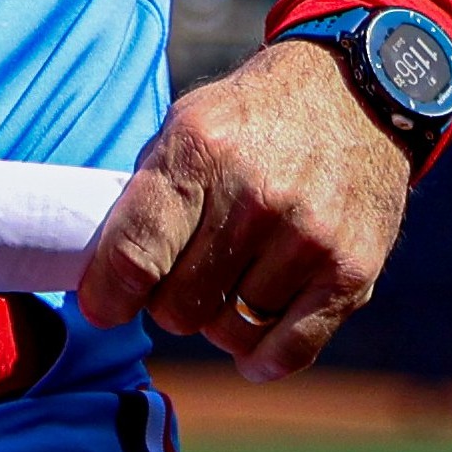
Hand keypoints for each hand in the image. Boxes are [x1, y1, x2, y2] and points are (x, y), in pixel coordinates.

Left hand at [78, 38, 410, 380]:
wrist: (351, 93)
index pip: (138, 250)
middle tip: (177, 278)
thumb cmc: (251, 117)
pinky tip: (250, 344)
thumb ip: (148, 193)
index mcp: (199, 149)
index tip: (100, 307)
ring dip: (216, 320)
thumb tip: (103, 274)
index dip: (108, 292)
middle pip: (180, 304)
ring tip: (223, 284)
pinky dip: (261, 358)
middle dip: (166, 302)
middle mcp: (254, 195)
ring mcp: (307, 237)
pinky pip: (289, 351)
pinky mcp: (351, 272)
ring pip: (230, 331)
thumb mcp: (187, 123)